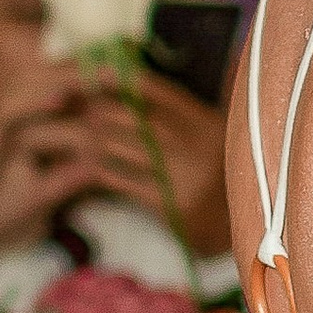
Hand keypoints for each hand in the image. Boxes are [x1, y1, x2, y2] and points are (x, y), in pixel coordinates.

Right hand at [0, 73, 117, 272]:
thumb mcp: (47, 196)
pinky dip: (33, 101)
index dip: (104, 96)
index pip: (72, 104)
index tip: (142, 92)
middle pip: (57, 87)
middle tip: (131, 71)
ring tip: (104, 75)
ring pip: (37, 90)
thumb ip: (72, 177)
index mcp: (31, 132)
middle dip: (94, 79)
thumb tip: (103, 164)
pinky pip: (8, 111)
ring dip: (70, 80)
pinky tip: (59, 99)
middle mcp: (16, 123)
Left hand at [79, 67, 232, 257]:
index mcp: (205, 120)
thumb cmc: (215, 182)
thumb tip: (121, 83)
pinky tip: (83, 172)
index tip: (86, 80)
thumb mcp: (205, 140)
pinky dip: (96, 173)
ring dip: (87, 142)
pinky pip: (119, 180)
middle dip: (92, 112)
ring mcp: (185, 174)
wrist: (244, 233)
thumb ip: (174, 115)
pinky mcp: (171, 205)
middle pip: (128, 114)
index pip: (151, 86)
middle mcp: (198, 142)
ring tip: (68, 141)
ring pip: (118, 145)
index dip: (113, 78)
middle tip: (68, 114)